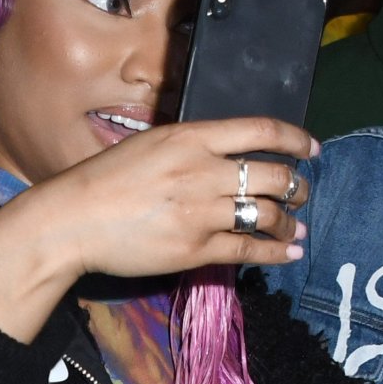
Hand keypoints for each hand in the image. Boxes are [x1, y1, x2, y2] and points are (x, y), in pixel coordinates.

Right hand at [0, 117, 314, 343]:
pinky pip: (248, 250)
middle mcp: (203, 171)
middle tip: (300, 193)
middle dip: (297, 186)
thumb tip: (229, 158)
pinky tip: (288, 253)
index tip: (310, 148)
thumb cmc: (104, 180)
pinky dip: (276, 252)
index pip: (261, 130)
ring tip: (294, 228)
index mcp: (191, 138)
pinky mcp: (194, 249)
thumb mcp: (150, 145)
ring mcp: (201, 212)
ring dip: (289, 223)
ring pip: (267, 215)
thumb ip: (192, 148)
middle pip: (274, 176)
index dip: (294, 139)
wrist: (71, 220)